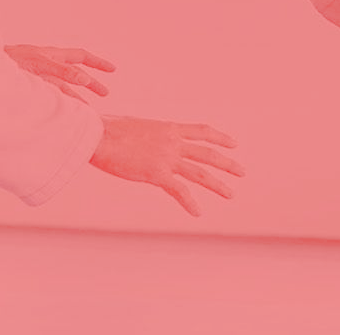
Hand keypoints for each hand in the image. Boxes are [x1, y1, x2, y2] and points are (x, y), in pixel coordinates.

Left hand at [6, 44, 115, 102]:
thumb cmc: (8, 60)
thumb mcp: (38, 63)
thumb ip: (61, 71)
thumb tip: (84, 78)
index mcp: (51, 54)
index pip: (80, 56)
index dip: (97, 63)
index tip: (113, 70)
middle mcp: (47, 65)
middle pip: (75, 73)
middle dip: (91, 83)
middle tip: (105, 93)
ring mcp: (39, 78)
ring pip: (64, 88)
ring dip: (77, 98)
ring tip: (87, 111)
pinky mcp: (31, 89)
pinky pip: (50, 96)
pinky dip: (61, 104)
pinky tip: (66, 114)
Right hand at [89, 115, 243, 216]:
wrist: (97, 135)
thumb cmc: (105, 129)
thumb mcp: (132, 126)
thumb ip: (143, 134)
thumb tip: (138, 135)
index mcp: (168, 128)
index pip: (201, 131)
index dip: (220, 137)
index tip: (234, 144)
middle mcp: (172, 142)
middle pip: (207, 153)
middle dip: (227, 163)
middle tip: (242, 172)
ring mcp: (166, 158)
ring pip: (200, 173)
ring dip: (218, 184)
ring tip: (231, 194)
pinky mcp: (156, 174)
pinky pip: (179, 191)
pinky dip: (190, 203)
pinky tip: (198, 213)